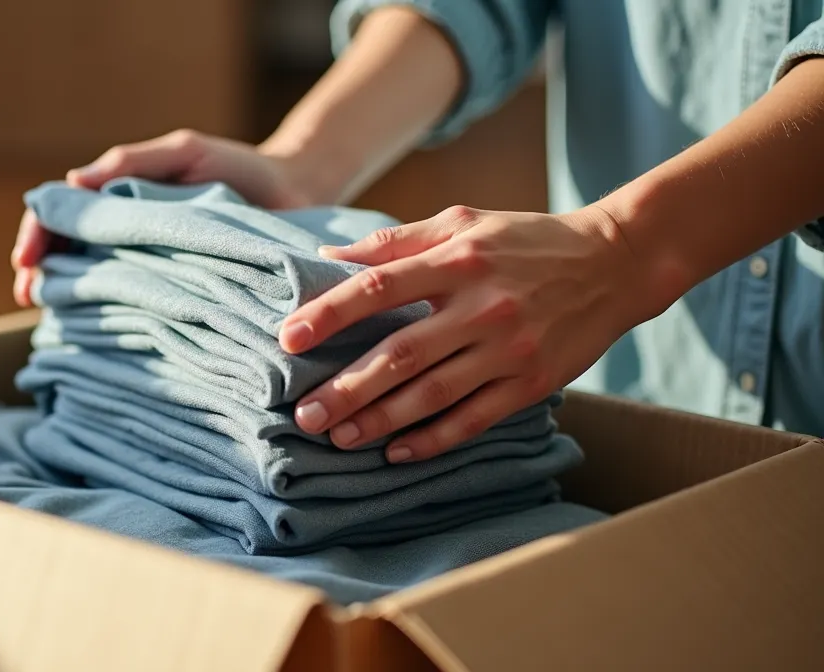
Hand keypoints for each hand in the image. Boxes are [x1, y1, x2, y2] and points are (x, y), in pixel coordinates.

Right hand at [11, 129, 320, 305]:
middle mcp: (129, 237)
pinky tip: (103, 339)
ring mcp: (152, 268)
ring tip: (58, 320)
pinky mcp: (181, 296)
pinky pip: (139, 311)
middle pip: (67, 256)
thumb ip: (130, 162)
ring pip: (96, 287)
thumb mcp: (185, 152)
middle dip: (42, 276)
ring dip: (71, 302)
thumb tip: (72, 182)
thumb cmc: (240, 167)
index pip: (61, 216)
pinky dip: (114, 323)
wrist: (300, 193)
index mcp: (121, 199)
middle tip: (31, 299)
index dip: (36, 237)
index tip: (26, 263)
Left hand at [281, 204, 657, 462]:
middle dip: (347, 388)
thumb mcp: (463, 222)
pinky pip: (474, 418)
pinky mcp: (532, 382)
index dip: (330, 313)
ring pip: (433, 393)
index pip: (379, 287)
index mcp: (456, 261)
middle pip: (401, 354)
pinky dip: (433, 439)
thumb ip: (394, 241)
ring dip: (381, 420)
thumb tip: (327, 256)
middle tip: (305, 414)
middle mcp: (480, 306)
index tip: (289, 339)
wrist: (617, 263)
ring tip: (339, 438)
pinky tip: (396, 453)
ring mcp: (508, 349)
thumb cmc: (526, 240)